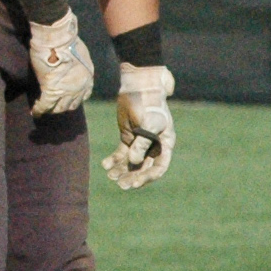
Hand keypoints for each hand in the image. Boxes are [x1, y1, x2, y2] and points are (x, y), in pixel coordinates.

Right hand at [27, 9, 94, 115]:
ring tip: (42, 109)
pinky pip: (45, 105)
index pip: (83, 95)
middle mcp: (80, 87)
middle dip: (62, 107)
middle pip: (71, 104)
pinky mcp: (52, 91)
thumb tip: (68, 64)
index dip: (74, 99)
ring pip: (59, 108)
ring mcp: (67, 91)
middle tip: (52, 107)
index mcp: (88, 77)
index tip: (66, 99)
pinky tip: (34, 112)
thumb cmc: (66, 40)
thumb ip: (76, 63)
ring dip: (50, 109)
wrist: (58, 38)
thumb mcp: (79, 52)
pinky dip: (39, 110)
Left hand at [103, 64, 174, 188]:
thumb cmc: (148, 103)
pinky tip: (105, 165)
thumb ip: (142, 143)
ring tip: (111, 176)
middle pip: (144, 167)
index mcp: (165, 143)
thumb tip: (133, 162)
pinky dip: (114, 159)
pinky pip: (122, 153)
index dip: (147, 177)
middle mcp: (154, 145)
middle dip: (133, 176)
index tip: (135, 183)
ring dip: (122, 170)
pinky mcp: (129, 136)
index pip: (159, 167)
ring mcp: (140, 141)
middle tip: (121, 184)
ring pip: (132, 162)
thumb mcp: (148, 123)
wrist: (138, 86)